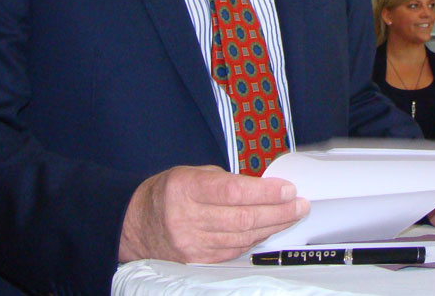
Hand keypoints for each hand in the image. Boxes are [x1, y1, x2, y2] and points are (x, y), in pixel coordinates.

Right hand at [118, 165, 308, 263]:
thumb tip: (265, 188)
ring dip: (272, 226)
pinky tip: (269, 229)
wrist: (134, 224)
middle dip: (278, 211)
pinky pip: (234, 251)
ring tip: (291, 216)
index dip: (264, 192)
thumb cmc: (169, 192)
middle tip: (300, 204)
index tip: (288, 189)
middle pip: (242, 218)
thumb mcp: (193, 173)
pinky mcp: (196, 260)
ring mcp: (191, 243)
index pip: (232, 192)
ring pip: (242, 237)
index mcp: (185, 188)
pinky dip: (255, 239)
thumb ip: (226, 181)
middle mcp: (186, 218)